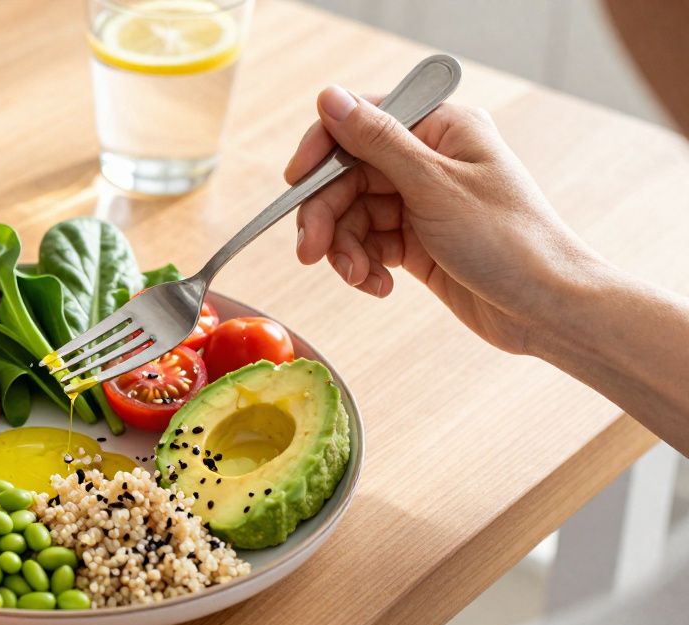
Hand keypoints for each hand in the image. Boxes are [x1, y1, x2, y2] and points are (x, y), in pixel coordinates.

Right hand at [283, 85, 605, 354]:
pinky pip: (369, 245)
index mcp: (441, 129)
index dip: (322, 151)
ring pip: (352, 215)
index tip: (295, 182)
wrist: (546, 309)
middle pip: (348, 177)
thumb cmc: (510, 241)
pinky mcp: (417, 242)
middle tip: (311, 252)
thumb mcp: (434, 186)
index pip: (361, 123)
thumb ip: (377, 141)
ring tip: (358, 277)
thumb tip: (330, 98)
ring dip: (344, 249)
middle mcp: (428, 161)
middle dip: (326, 216)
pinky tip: (378, 286)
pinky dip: (364, 266)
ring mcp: (421, 202)